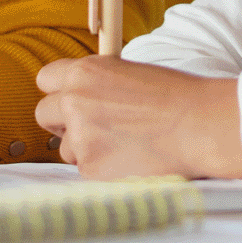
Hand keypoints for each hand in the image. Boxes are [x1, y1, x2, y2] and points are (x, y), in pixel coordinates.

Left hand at [35, 56, 241, 179]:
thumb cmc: (173, 96)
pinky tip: (129, 158)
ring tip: (121, 144)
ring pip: (65, 147)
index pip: (45, 79)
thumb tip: (80, 95)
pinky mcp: (91, 167)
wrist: (198, 125)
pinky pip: (85, 170)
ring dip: (85, 148)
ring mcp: (81, 136)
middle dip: (62, 122)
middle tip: (90, 127)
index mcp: (83, 72)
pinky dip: (103, 168)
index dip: (59, 91)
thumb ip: (96, 83)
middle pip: (43, 114)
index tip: (70, 99)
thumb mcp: (127, 72)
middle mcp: (74, 101)